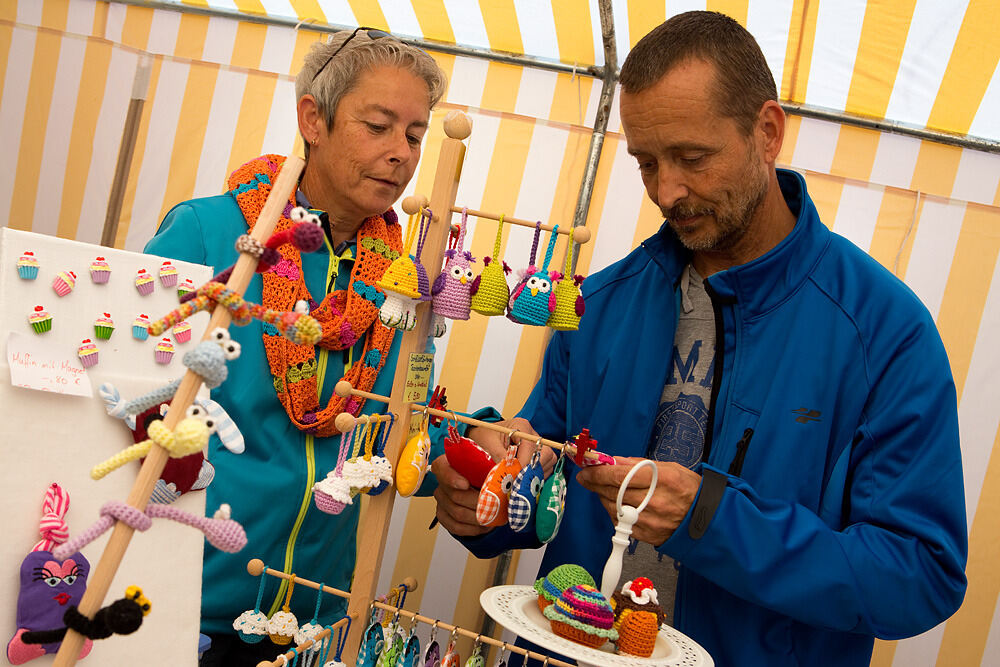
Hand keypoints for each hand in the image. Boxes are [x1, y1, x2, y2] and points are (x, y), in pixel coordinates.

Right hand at [431, 453, 489, 536]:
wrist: (484, 487)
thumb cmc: (486, 470)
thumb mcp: (492, 459)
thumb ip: (497, 457)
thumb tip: (505, 462)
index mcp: (449, 463)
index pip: (441, 468)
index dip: (452, 478)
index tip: (466, 484)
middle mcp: (442, 482)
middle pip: (455, 495)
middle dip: (478, 503)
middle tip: (495, 505)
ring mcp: (441, 500)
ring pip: (458, 513)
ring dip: (479, 517)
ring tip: (495, 516)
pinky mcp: (444, 515)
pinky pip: (456, 527)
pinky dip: (473, 529)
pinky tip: (485, 525)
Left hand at [467, 418, 556, 475]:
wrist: (486, 432)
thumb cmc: (487, 435)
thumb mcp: (489, 444)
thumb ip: (500, 456)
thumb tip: (510, 473)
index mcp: (522, 426)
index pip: (531, 446)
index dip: (525, 462)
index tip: (516, 475)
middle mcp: (533, 434)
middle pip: (546, 452)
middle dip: (535, 468)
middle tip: (521, 478)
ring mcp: (538, 443)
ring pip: (549, 459)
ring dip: (537, 472)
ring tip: (522, 478)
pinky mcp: (538, 452)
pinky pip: (547, 465)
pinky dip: (538, 473)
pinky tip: (525, 477)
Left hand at [575, 457, 700, 545]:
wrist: (706, 516)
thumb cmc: (688, 488)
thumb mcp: (668, 467)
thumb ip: (639, 464)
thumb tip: (613, 461)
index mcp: (661, 479)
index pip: (619, 476)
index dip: (598, 472)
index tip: (586, 469)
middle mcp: (654, 501)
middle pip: (612, 492)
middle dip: (595, 483)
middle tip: (586, 478)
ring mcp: (650, 521)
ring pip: (613, 508)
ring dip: (603, 497)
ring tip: (605, 489)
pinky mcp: (647, 535)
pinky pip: (621, 523)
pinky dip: (614, 512)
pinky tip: (617, 505)